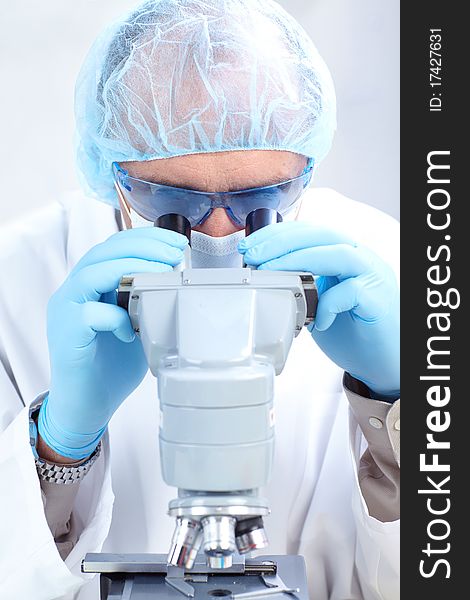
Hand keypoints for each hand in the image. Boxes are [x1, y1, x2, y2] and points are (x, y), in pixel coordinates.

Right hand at [38, 227, 187, 459]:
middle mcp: (74, 291)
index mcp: (90, 284)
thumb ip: (147, 299)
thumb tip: (179, 278)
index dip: (145, 238)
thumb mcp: (137, 323)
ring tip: (161, 274)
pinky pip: (89, 314)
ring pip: (92, 274)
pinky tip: (132, 331)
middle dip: (143, 246)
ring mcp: (65, 311)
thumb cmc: (113, 363)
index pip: (113, 246)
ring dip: (130, 269)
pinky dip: (116, 317)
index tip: (176, 242)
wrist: (88, 405)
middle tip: (174, 253)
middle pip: (103, 252)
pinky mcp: (66, 334)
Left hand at [239, 222, 398, 398]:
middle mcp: (360, 258)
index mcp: (342, 253)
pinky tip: (315, 321)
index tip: (249, 245)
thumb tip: (261, 275)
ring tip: (271, 273)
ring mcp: (372, 276)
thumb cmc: (349, 328)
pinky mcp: (378, 300)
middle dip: (282, 241)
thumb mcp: (317, 299)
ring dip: (300, 260)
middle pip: (323, 234)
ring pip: (340, 254)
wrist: (381, 358)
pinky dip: (329, 303)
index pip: (310, 231)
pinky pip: (353, 292)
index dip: (278, 233)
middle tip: (253, 255)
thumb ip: (299, 282)